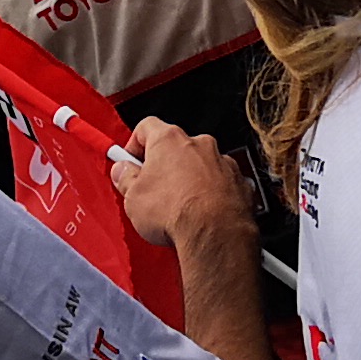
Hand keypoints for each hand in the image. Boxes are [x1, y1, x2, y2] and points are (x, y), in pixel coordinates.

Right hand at [112, 118, 254, 255]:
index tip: (129, 163)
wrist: (215, 233)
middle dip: (163, 166)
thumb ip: (125, 178)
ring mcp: (221, 161)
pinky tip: (201, 212)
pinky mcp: (238, 181)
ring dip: (189, 179)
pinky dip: (210, 193)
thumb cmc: (177, 211)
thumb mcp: (133, 198)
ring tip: (178, 207)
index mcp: (169, 140)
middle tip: (151, 190)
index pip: (146, 127)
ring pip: (199, 164)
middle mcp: (199, 144)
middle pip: (175, 147)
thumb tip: (122, 171)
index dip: (134, 145)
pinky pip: (220, 181)